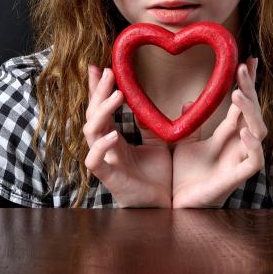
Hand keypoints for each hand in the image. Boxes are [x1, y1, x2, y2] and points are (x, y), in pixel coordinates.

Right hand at [84, 64, 171, 207]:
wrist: (164, 207)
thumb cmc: (159, 178)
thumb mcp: (163, 143)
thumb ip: (162, 124)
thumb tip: (182, 99)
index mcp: (115, 138)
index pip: (102, 108)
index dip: (97, 88)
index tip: (98, 66)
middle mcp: (106, 147)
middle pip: (93, 114)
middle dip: (98, 92)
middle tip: (108, 72)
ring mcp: (105, 161)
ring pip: (90, 132)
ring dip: (102, 111)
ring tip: (117, 94)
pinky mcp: (109, 178)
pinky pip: (95, 161)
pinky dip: (101, 146)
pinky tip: (113, 133)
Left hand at [171, 56, 266, 207]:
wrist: (175, 206)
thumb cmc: (184, 177)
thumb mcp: (182, 142)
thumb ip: (187, 123)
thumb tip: (187, 102)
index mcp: (225, 136)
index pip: (240, 104)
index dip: (245, 83)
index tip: (247, 60)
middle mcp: (237, 146)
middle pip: (252, 113)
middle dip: (250, 90)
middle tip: (242, 68)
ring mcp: (238, 161)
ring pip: (258, 133)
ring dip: (251, 112)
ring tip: (239, 94)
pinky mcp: (235, 180)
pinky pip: (254, 163)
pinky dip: (253, 147)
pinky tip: (246, 132)